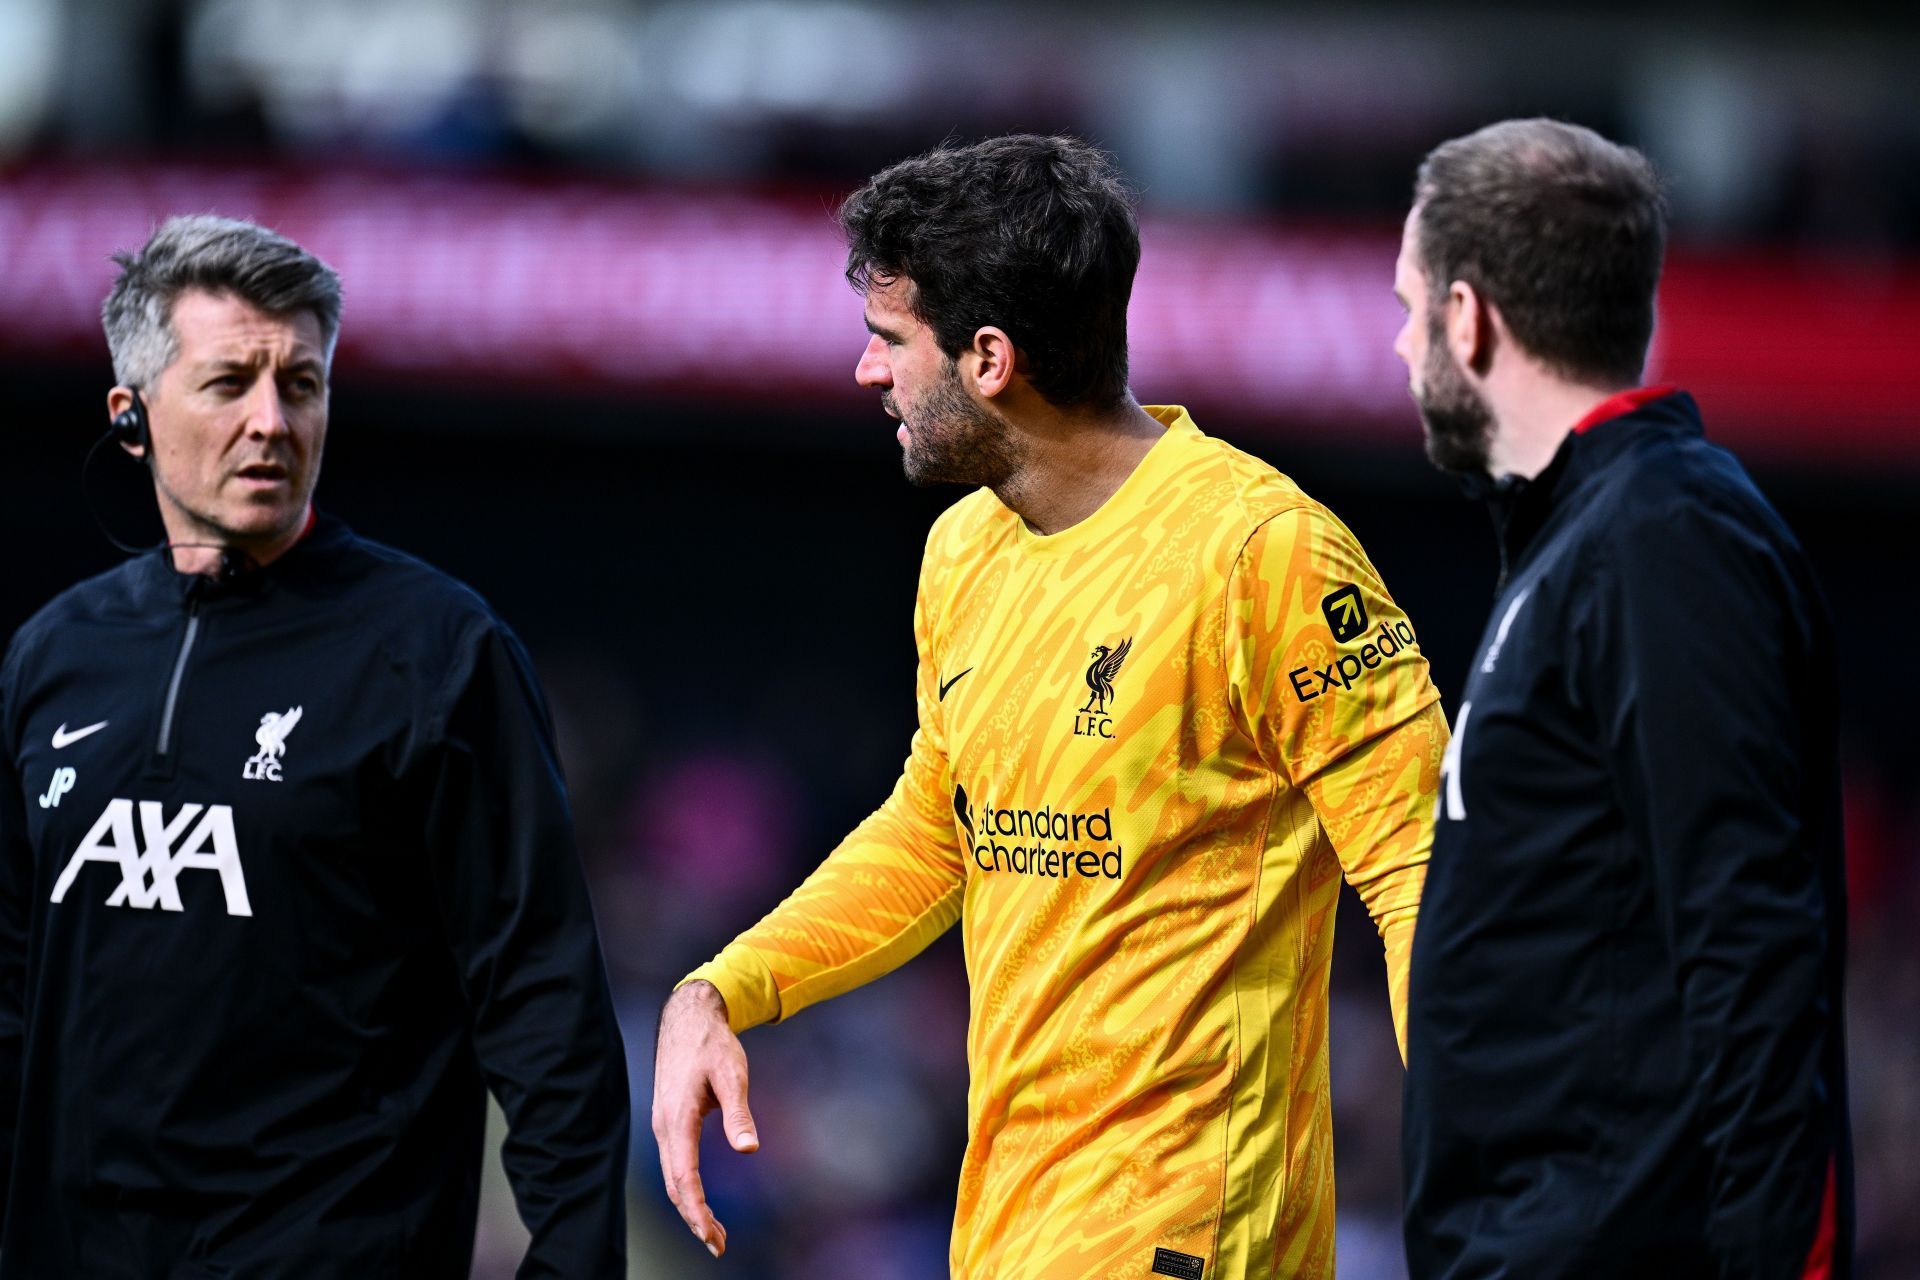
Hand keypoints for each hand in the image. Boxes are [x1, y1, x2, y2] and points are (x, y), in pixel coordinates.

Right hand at [652, 980, 758, 1257]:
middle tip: (719, 1246)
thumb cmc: (713, 1045)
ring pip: (672, 1178)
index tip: (712, 1236)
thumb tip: (750, 1150)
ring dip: (690, 1207)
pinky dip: (686, 1189)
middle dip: (695, 1218)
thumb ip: (739, 1113)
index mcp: (678, 1118)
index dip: (697, 1210)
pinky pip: (674, 1165)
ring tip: (714, 1233)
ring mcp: (664, 1125)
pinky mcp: (669, 1122)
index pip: (684, 1177)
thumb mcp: (732, 1074)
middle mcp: (665, 1127)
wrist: (688, 1018)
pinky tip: (701, 1201)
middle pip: (675, 1185)